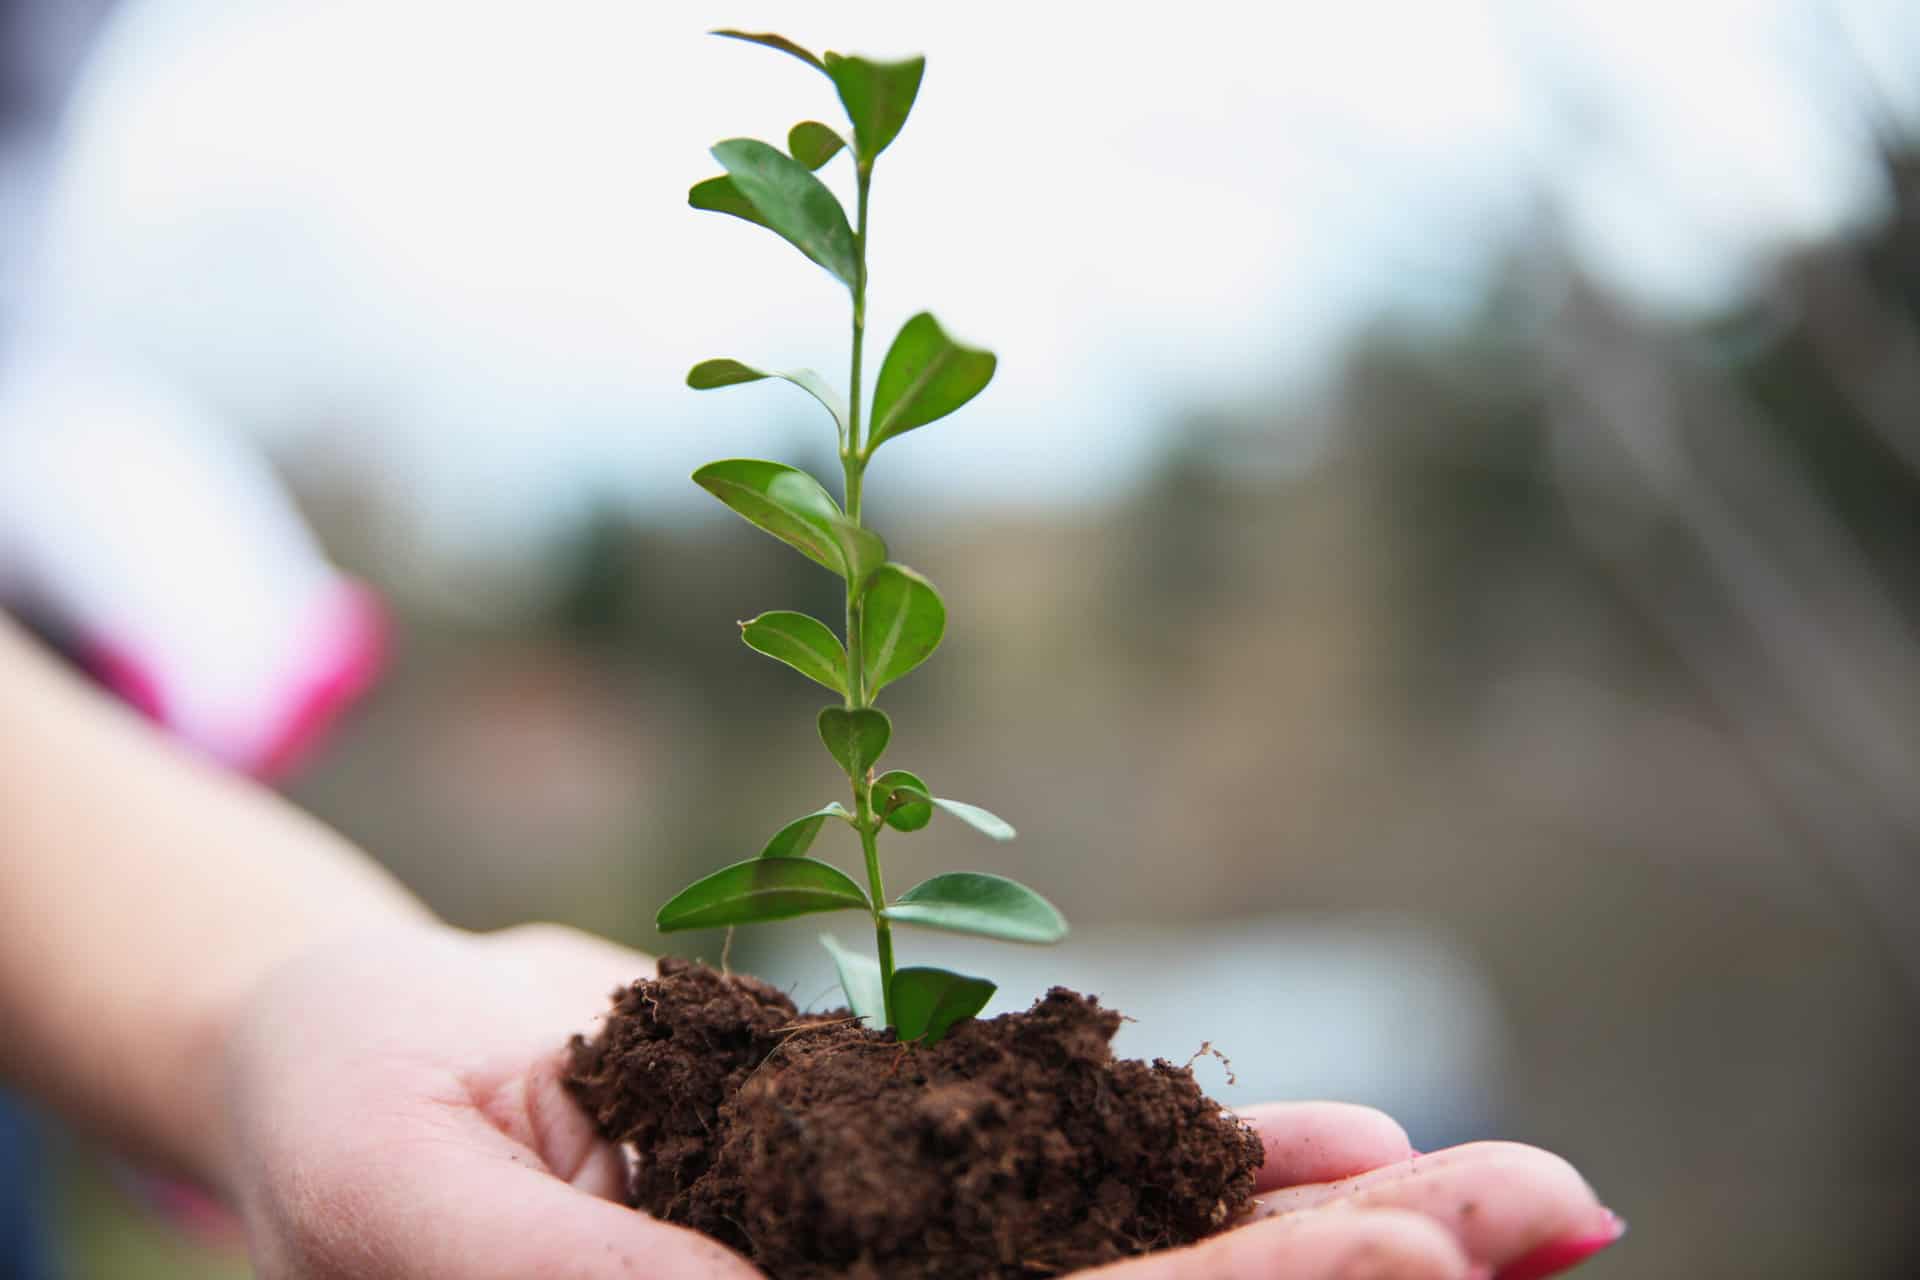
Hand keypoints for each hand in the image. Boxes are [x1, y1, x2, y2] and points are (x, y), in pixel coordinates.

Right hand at [218, 922, 1617, 1279]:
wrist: (367, 1043)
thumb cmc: (349, 1122)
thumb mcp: (414, 1212)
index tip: (1394, 1274)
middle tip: (1542, 1211)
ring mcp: (891, 1265)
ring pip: (1132, 1257)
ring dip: (1334, 1230)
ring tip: (1522, 1189)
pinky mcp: (898, 1174)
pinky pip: (1072, 1169)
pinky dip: (1215, 1158)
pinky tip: (1359, 1139)